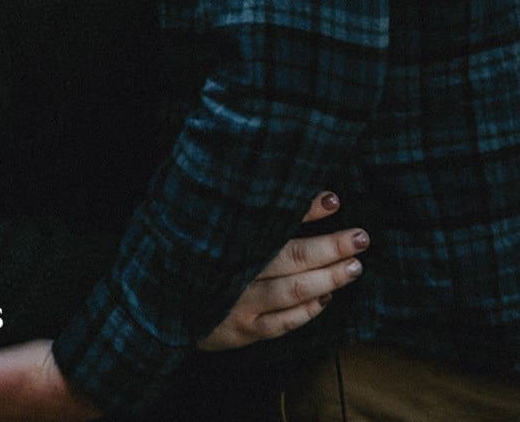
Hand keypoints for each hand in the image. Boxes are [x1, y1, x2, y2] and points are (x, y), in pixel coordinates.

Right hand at [198, 191, 369, 351]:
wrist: (161, 299)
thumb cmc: (196, 254)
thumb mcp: (213, 224)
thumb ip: (253, 208)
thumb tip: (303, 192)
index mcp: (230, 239)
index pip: (275, 221)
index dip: (306, 210)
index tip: (334, 199)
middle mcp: (236, 271)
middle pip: (291, 257)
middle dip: (329, 247)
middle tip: (360, 238)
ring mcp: (240, 303)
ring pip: (292, 291)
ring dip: (327, 279)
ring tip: (354, 267)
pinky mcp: (242, 331)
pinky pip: (282, 323)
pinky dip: (307, 311)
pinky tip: (327, 299)